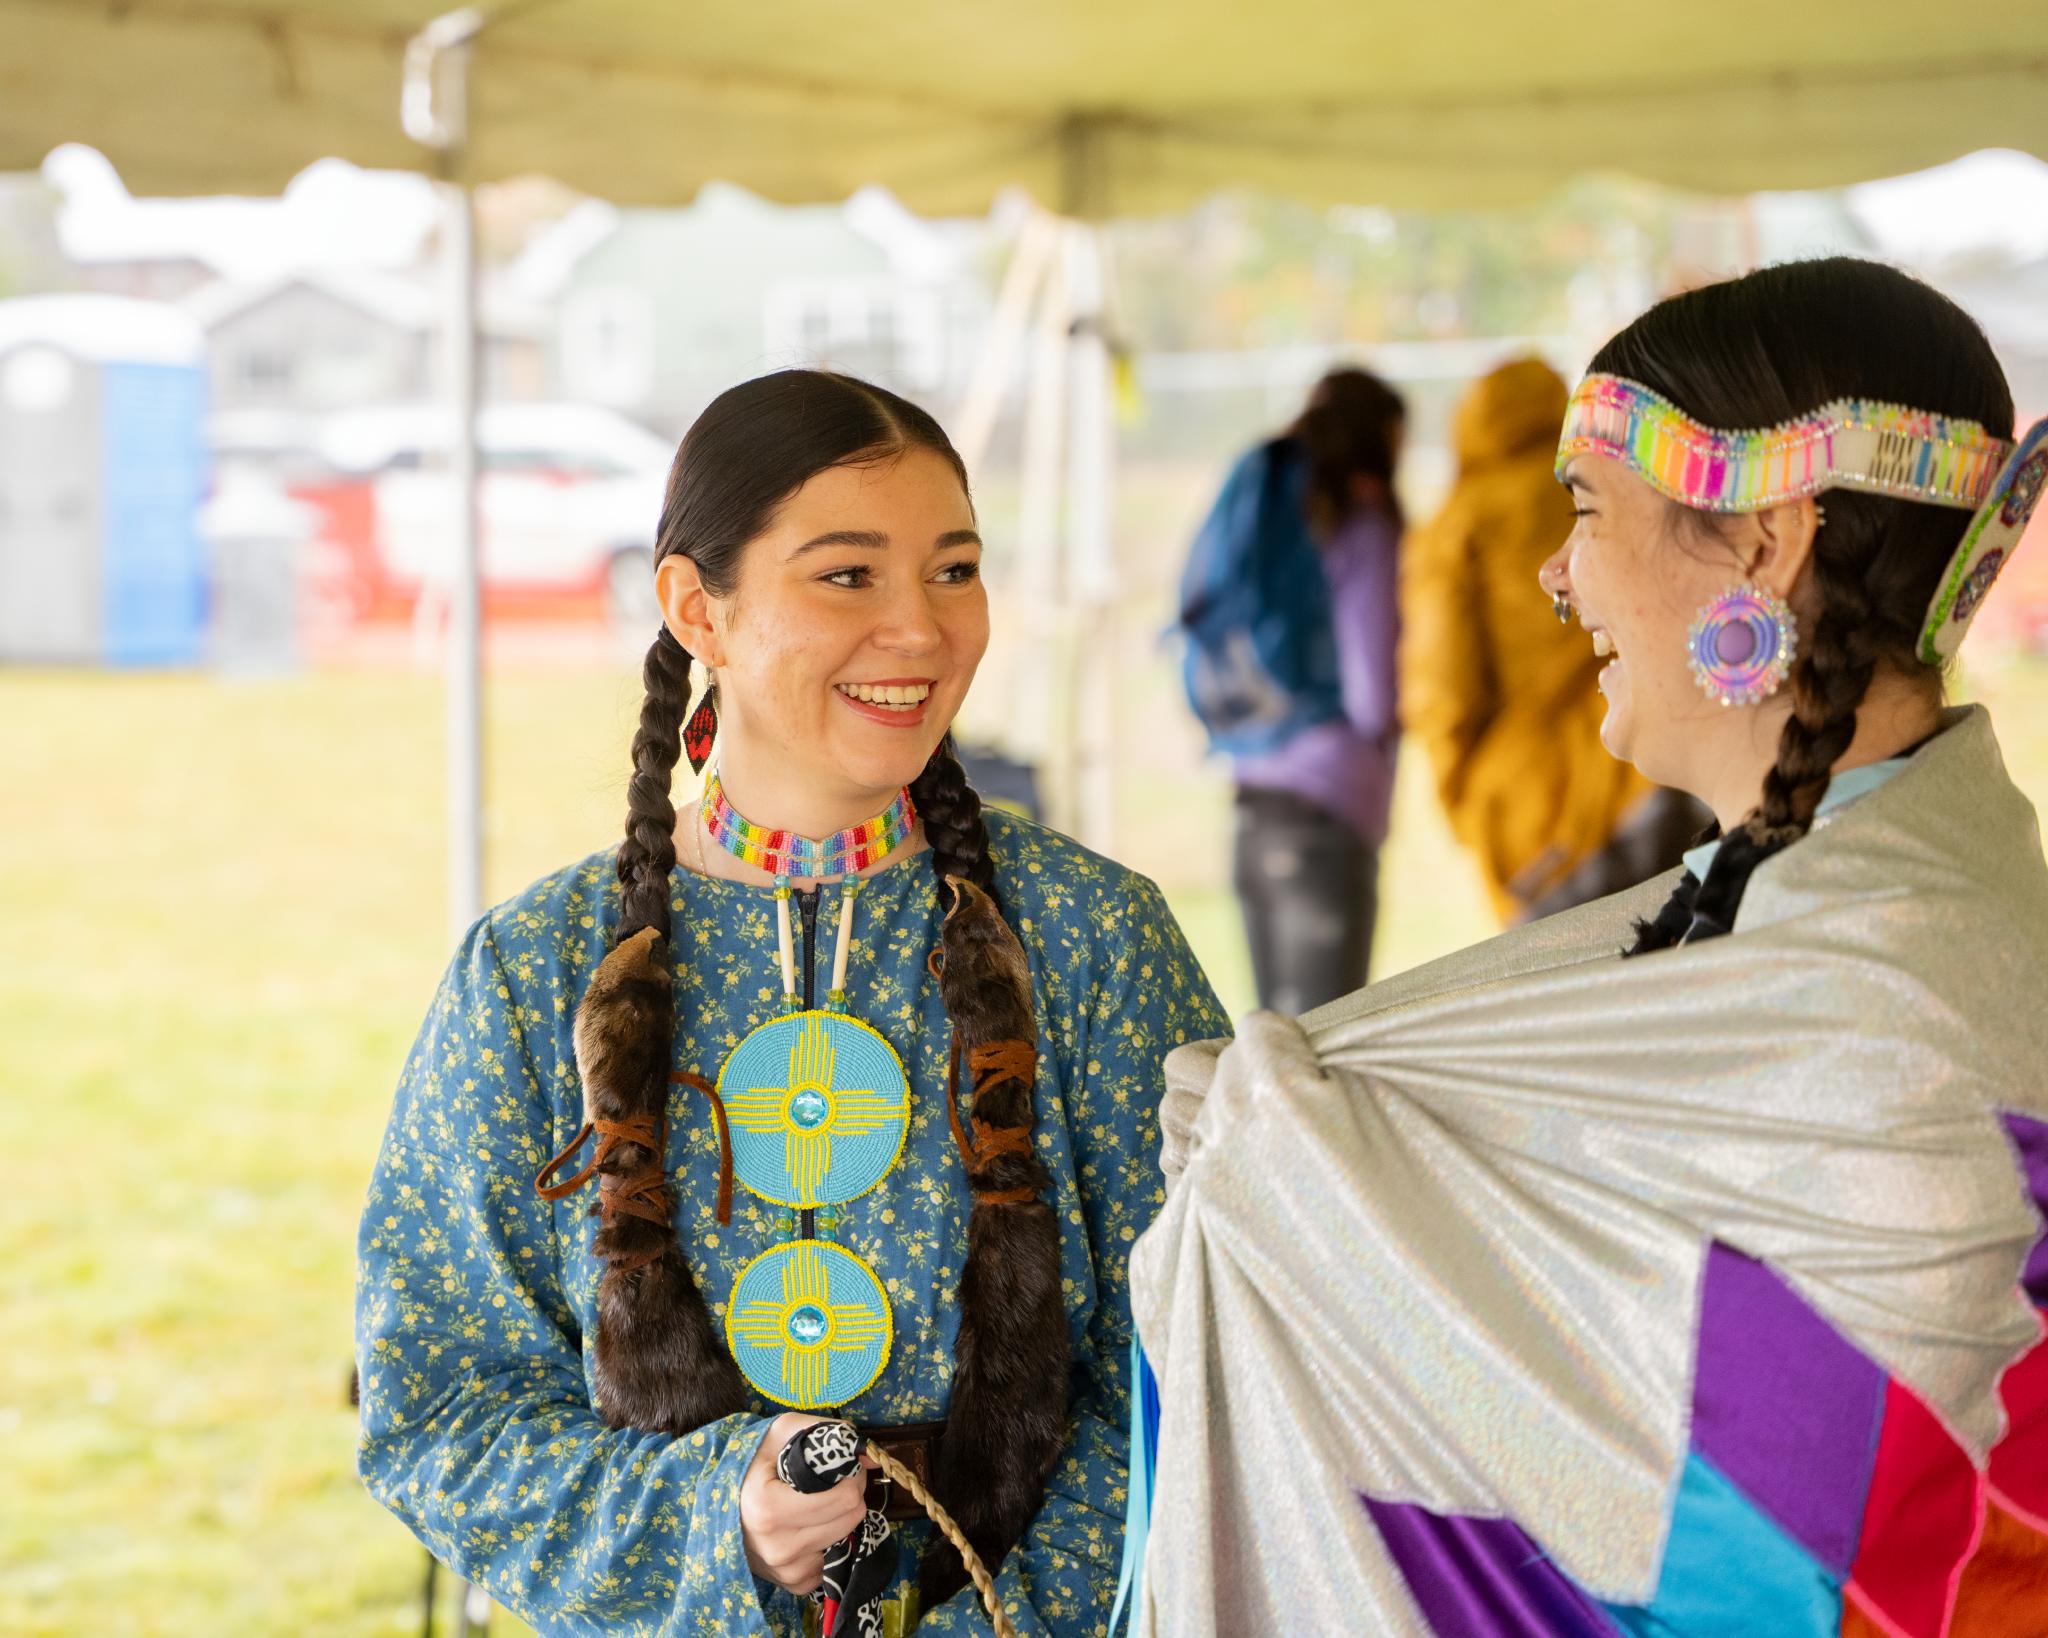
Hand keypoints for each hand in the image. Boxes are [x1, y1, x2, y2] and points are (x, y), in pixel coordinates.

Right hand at [740, 1414, 873, 1593]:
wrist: (720, 1503)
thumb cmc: (754, 1463)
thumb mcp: (784, 1431)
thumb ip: (830, 1435)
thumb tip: (871, 1456)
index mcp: (769, 1509)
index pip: (845, 1498)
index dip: (851, 1475)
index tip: (839, 1467)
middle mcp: (778, 1547)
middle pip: (850, 1519)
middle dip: (849, 1495)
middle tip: (831, 1483)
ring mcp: (786, 1570)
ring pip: (847, 1539)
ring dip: (840, 1518)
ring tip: (817, 1502)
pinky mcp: (795, 1584)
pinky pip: (834, 1559)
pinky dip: (830, 1540)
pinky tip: (810, 1526)